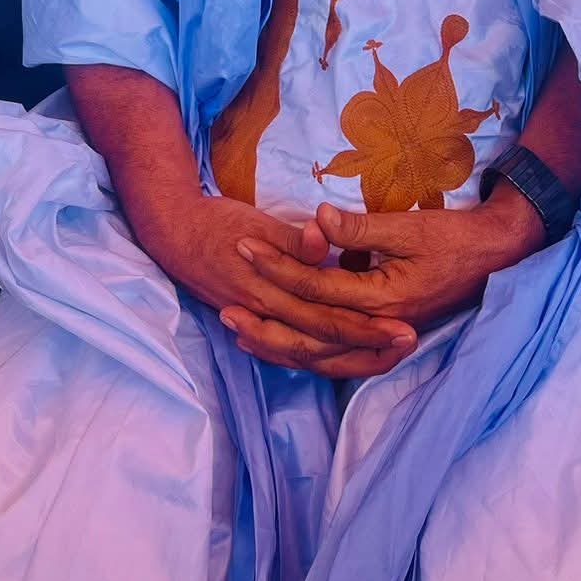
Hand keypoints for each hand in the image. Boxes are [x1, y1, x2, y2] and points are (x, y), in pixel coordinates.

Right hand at [134, 192, 417, 378]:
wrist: (173, 233)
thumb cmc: (218, 222)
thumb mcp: (256, 223)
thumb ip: (291, 239)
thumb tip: (320, 239)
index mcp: (272, 291)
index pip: (329, 318)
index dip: (367, 326)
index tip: (403, 327)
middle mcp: (269, 316)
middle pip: (326, 344)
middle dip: (368, 348)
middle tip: (408, 342)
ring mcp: (261, 323)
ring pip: (310, 354)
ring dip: (350, 356)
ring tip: (387, 354)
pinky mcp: (256, 322)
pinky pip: (291, 351)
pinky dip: (318, 357)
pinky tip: (344, 357)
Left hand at [226, 193, 543, 348]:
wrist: (495, 255)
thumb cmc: (454, 237)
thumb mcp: (409, 226)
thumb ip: (359, 228)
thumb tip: (315, 220)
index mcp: (381, 298)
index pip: (315, 288)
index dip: (277, 268)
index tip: (245, 249)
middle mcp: (378, 325)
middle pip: (309, 334)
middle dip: (265, 320)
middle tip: (223, 308)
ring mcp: (382, 334)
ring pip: (320, 354)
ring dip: (279, 344)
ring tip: (241, 334)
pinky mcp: (384, 333)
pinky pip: (338, 353)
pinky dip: (306, 350)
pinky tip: (282, 341)